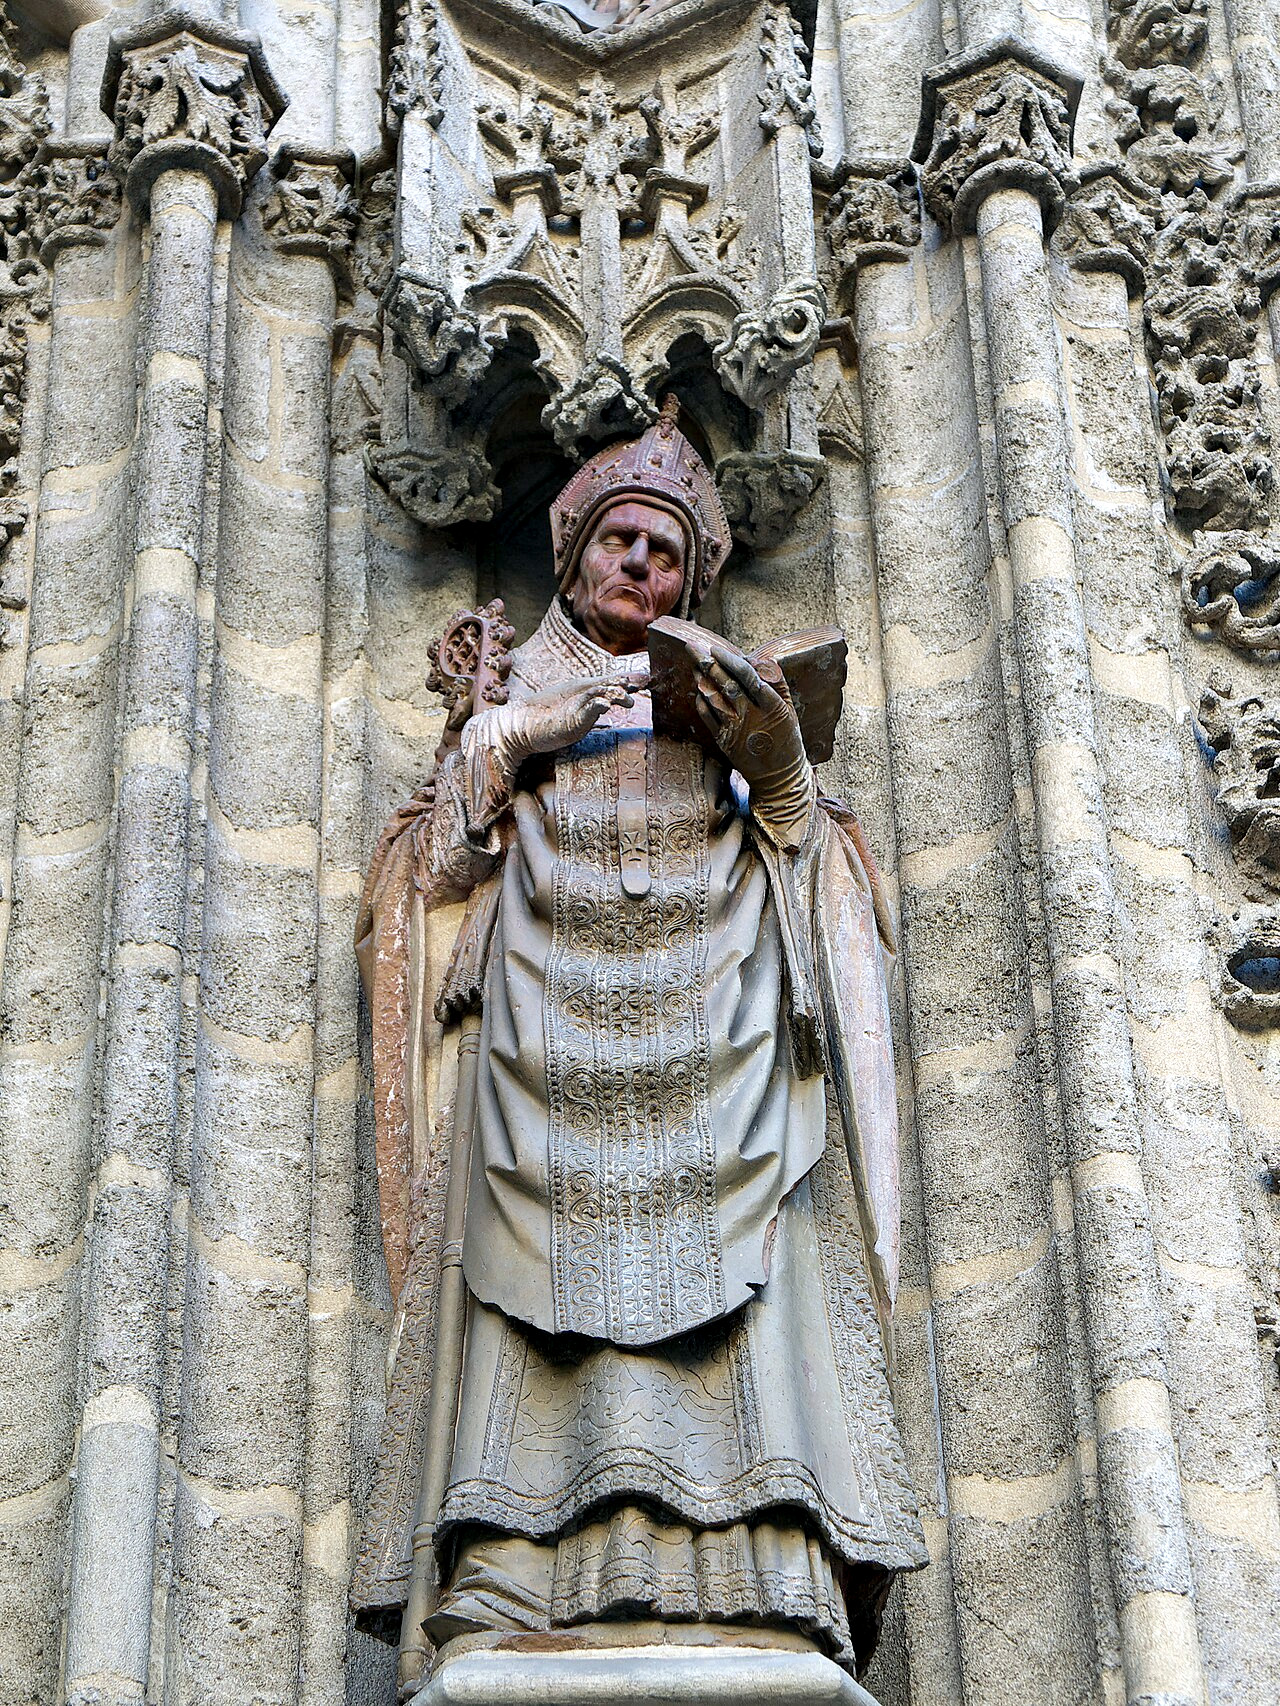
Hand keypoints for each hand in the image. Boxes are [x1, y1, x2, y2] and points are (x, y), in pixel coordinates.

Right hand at [499, 673, 647, 763]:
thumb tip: (606, 710)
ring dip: (615, 693)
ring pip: (598, 692)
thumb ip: (590, 710)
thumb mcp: (574, 715)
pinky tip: (608, 706)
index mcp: (582, 691)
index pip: (608, 682)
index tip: (646, 678)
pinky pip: (586, 708)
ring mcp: (574, 703)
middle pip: (607, 683)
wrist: (519, 727)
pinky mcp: (569, 716)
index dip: (627, 679)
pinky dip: (598, 705)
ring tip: (628, 697)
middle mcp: (579, 693)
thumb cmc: (545, 722)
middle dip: (626, 681)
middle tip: (645, 680)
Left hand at [693, 641, 802, 780]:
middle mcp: (752, 716)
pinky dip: (702, 701)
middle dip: (707, 663)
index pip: (747, 676)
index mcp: (772, 706)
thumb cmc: (786, 739)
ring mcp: (735, 729)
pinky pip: (708, 717)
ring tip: (694, 664)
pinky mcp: (724, 741)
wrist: (779, 777)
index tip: (716, 648)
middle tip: (692, 648)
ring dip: (701, 680)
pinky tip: (699, 690)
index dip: (730, 660)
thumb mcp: (790, 711)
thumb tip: (761, 660)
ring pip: (714, 699)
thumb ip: (777, 684)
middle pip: (726, 684)